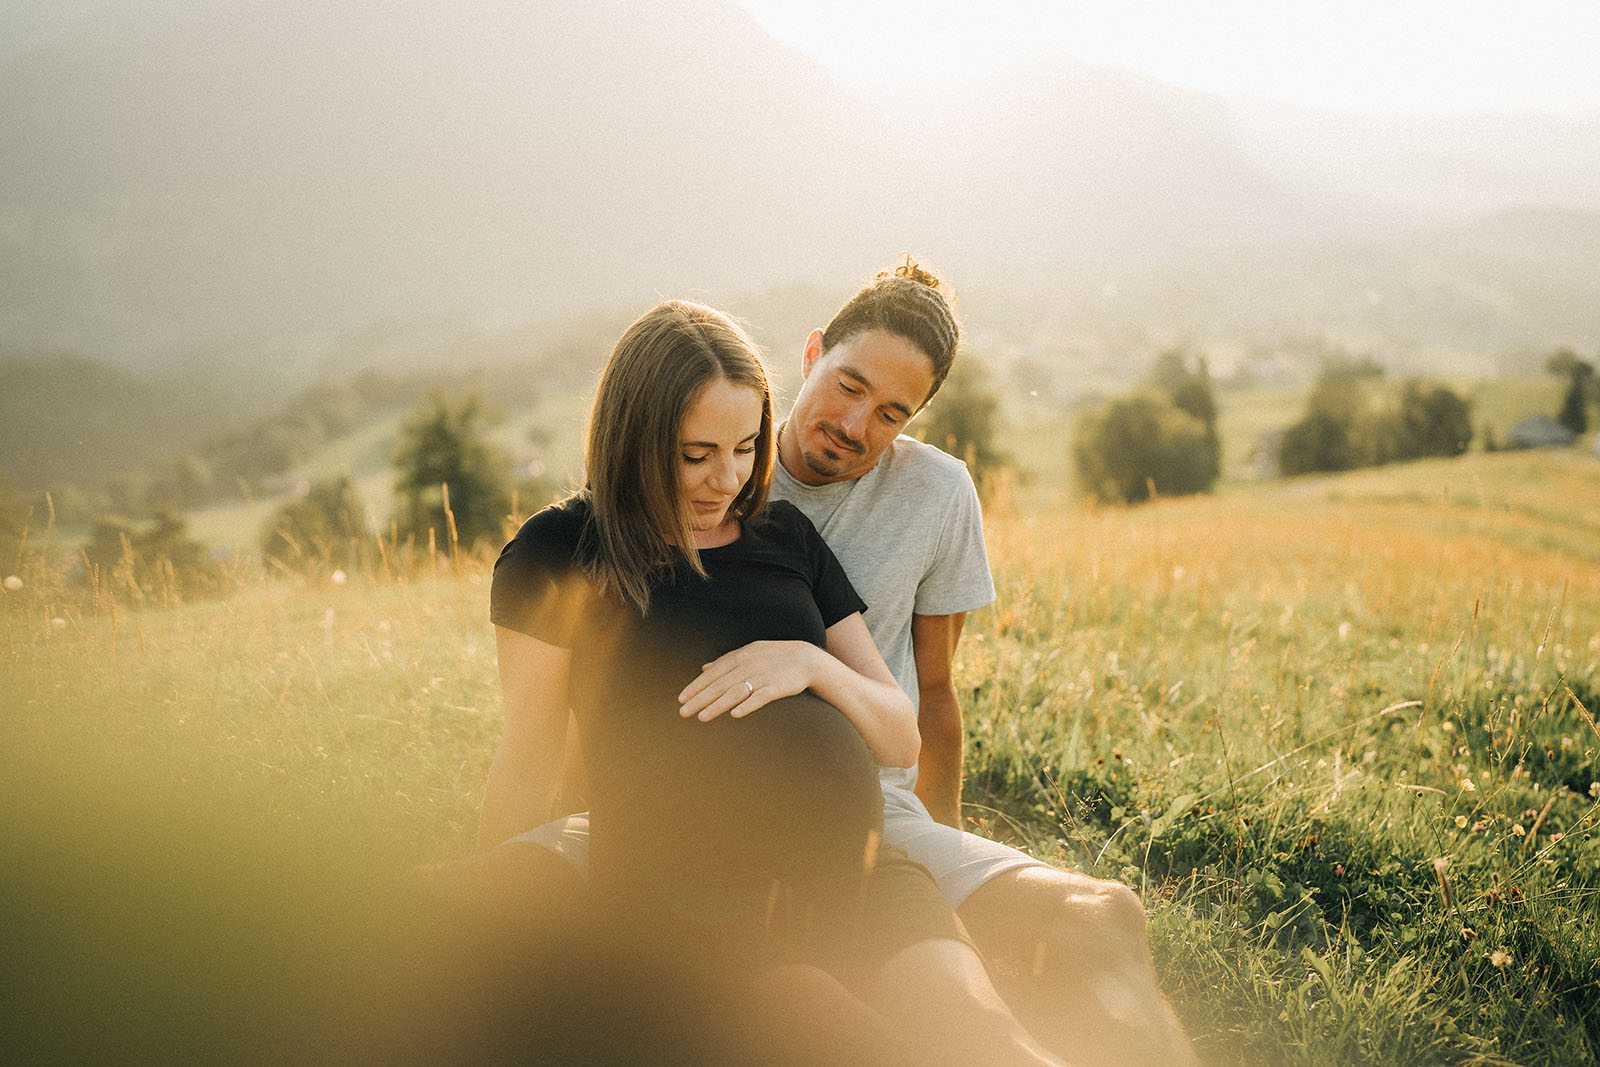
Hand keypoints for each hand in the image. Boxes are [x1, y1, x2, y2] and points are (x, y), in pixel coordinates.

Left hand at [677, 640, 821, 721]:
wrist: (806, 659)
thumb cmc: (774, 657)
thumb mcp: (749, 652)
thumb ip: (726, 660)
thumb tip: (704, 667)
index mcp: (739, 657)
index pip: (713, 674)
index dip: (696, 686)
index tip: (681, 699)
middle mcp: (748, 666)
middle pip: (720, 685)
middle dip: (700, 699)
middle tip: (683, 712)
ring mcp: (762, 677)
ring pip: (735, 693)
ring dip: (717, 706)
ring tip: (702, 717)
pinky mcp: (777, 688)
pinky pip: (760, 698)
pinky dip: (747, 705)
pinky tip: (735, 715)